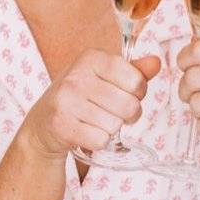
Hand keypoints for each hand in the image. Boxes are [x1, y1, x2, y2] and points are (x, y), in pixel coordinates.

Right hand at [18, 47, 159, 161]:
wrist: (43, 123)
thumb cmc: (79, 97)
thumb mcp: (104, 77)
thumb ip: (133, 71)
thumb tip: (156, 63)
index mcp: (91, 58)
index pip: (137, 81)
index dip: (137, 93)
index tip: (124, 94)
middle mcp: (77, 76)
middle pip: (129, 106)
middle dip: (128, 115)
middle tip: (113, 113)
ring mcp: (67, 100)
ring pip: (116, 125)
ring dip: (111, 129)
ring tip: (95, 121)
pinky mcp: (62, 125)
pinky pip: (101, 140)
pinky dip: (99, 141)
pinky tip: (86, 132)